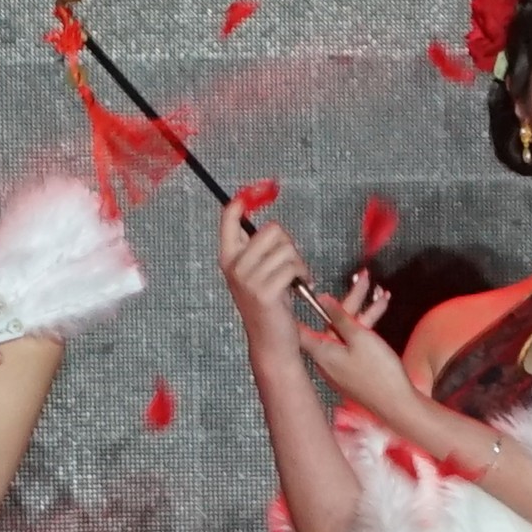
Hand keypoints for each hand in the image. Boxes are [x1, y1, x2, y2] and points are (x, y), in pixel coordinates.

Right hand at [216, 203, 322, 346]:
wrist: (271, 342)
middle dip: (289, 244)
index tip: (257, 188)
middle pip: (271, 230)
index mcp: (228, 258)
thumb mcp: (258, 274)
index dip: (243, 201)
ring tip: (297, 278)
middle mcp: (234, 266)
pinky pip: (292, 266)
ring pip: (286, 248)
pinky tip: (302, 285)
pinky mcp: (264, 291)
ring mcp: (247, 279)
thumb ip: (258, 250)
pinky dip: (304, 274)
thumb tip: (269, 226)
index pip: (229, 219)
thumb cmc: (270, 307)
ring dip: (299, 262)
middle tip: (292, 263)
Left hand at [289, 271, 418, 421]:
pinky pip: (355, 343)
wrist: (398, 404)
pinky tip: (382, 313)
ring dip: (365, 312)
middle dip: (351, 300)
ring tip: (381, 293)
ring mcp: (341, 366)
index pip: (301, 326)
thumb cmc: (379, 372)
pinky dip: (367, 328)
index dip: (299, 308)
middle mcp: (327, 359)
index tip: (298, 290)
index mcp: (322, 351)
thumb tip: (321, 300)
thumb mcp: (360, 338)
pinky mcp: (354, 371)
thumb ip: (340, 317)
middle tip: (364, 278)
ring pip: (348, 332)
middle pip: (333, 323)